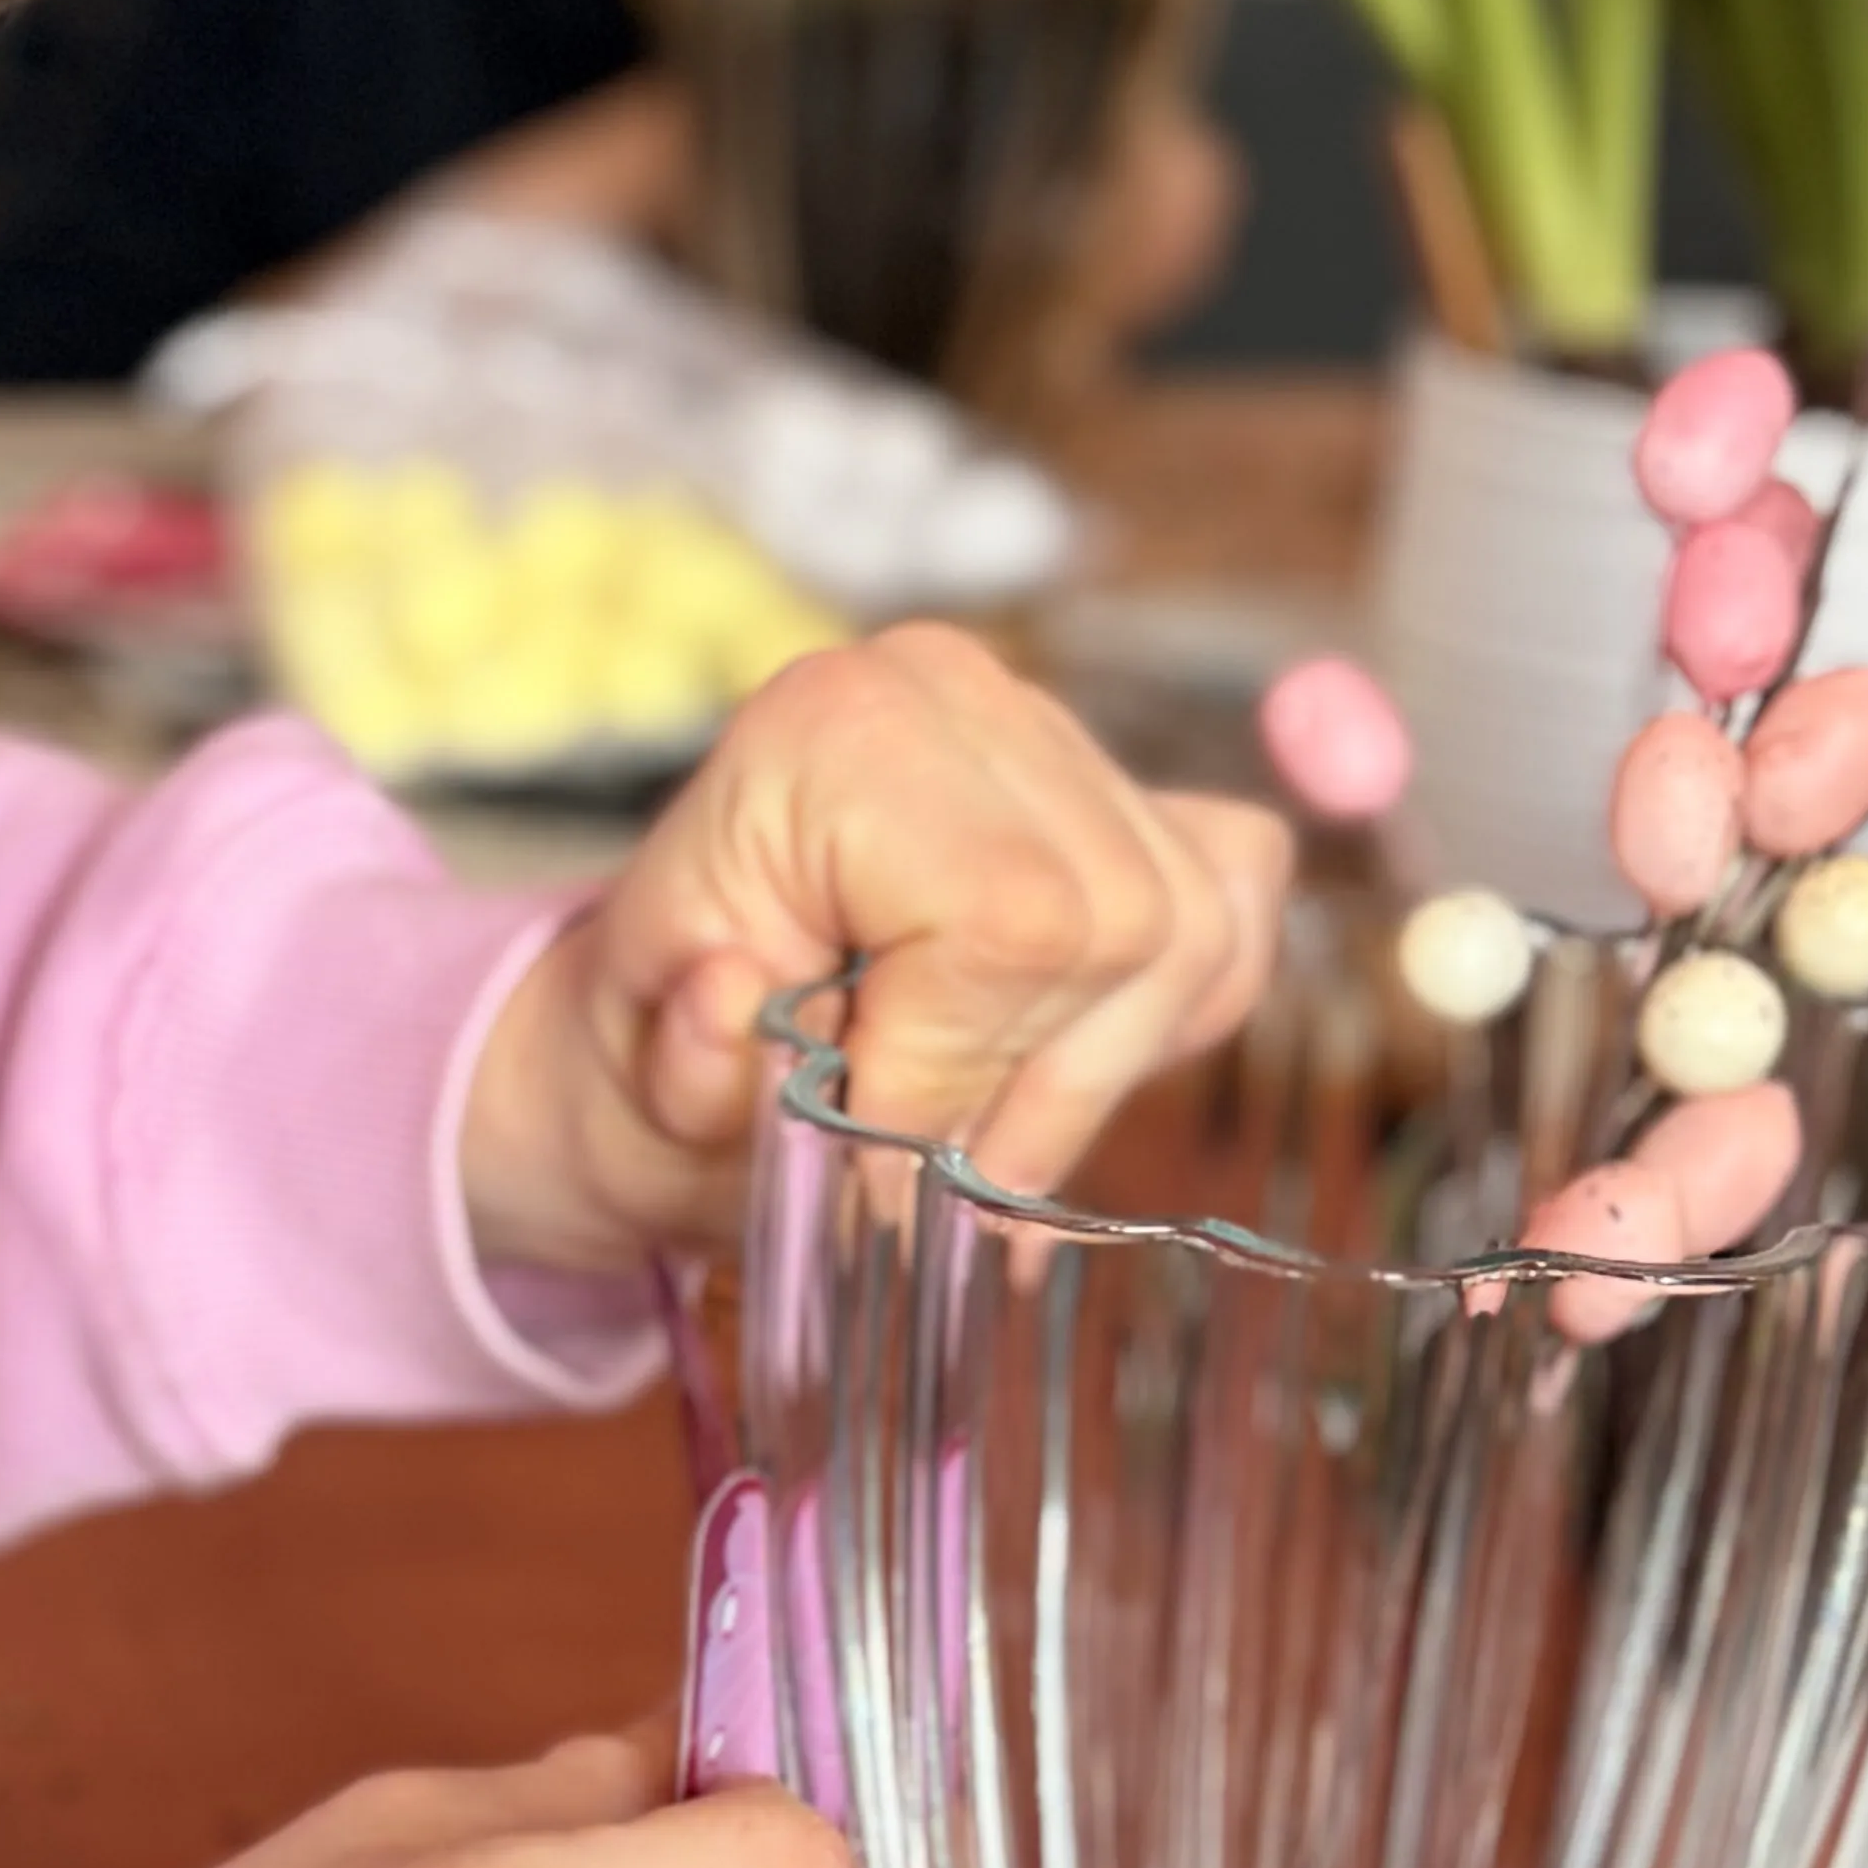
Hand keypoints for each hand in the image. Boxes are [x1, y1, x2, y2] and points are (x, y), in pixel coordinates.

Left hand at [460, 620, 1287, 1273]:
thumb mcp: (640, 1078)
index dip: (955, 1066)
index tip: (875, 1157)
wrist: (678, 1011)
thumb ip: (684, 1062)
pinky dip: (1160, 1025)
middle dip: (1030, 1086)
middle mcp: (964, 695)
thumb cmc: (665, 1042)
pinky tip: (1054, 1062)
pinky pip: (1227, 918)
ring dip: (1091, 1075)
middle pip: (1122, 927)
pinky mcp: (1133, 799)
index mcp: (835, 726)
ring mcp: (1060, 737)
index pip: (1004, 914)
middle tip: (932, 1172)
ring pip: (1189, 937)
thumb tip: (727, 998)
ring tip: (978, 1137)